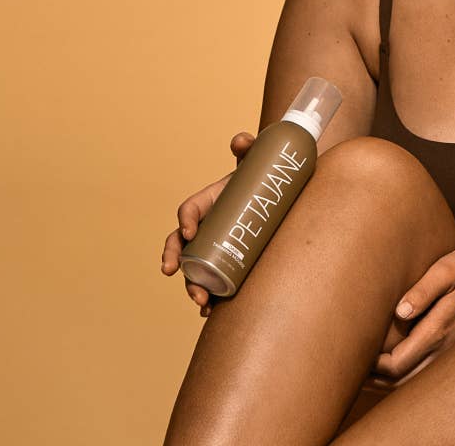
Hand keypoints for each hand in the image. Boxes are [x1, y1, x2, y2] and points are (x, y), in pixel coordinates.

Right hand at [160, 131, 255, 315]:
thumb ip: (250, 146)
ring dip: (191, 287)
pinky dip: (208, 297)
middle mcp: (207, 225)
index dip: (185, 219)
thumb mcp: (257, 159)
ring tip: (201, 302)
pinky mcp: (227, 261)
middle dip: (174, 259)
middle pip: (179, 244)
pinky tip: (210, 313)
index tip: (189, 232)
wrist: (281, 196)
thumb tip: (241, 141)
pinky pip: (212, 281)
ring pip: (193, 268)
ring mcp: (215, 246)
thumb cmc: (265, 176)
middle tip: (175, 272)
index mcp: (210, 200)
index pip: (188, 209)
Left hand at [365, 245, 454, 391]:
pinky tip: (394, 366)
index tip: (354, 354)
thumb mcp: (447, 269)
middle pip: (401, 381)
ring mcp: (451, 354)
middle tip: (352, 368)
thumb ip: (423, 290)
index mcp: (438, 331)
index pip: (396, 364)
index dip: (372, 366)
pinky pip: (426, 374)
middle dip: (375, 379)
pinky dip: (405, 376)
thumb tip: (400, 311)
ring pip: (414, 382)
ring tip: (366, 372)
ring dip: (389, 381)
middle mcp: (445, 350)